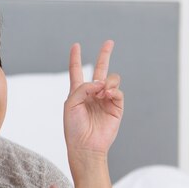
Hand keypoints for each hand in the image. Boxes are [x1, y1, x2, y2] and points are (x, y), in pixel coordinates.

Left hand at [64, 40, 123, 157]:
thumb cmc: (74, 127)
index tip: (76, 45)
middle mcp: (92, 94)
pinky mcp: (116, 107)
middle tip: (109, 42)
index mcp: (77, 92)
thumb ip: (83, 88)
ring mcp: (105, 100)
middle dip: (104, 55)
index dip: (76, 58)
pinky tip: (107, 95)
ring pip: (111, 79)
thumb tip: (101, 82)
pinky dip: (113, 90)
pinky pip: (117, 92)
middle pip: (99, 70)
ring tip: (103, 92)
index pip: (77, 71)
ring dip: (107, 81)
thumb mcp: (70, 104)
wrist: (85, 145)